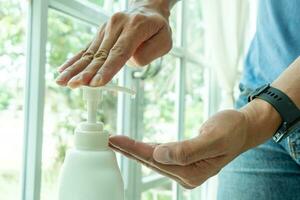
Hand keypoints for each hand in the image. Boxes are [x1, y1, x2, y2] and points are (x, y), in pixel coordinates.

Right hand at [56, 1, 171, 87]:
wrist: (147, 11)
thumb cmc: (157, 29)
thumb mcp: (164, 42)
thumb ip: (148, 54)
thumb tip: (128, 63)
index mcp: (135, 27)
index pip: (119, 52)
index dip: (107, 69)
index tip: (95, 83)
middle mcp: (116, 25)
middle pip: (100, 54)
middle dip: (86, 72)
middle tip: (73, 85)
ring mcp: (106, 28)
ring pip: (90, 52)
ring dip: (75, 68)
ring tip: (62, 81)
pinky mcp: (100, 34)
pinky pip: (86, 48)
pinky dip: (75, 60)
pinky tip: (63, 69)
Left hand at [110, 110, 251, 188]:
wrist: (243, 128)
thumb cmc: (231, 129)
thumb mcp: (214, 138)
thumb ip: (187, 150)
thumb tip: (159, 155)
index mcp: (193, 172)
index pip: (156, 159)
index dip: (134, 149)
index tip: (115, 139)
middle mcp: (186, 175)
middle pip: (151, 161)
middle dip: (128, 150)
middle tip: (108, 140)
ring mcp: (185, 169)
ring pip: (153, 159)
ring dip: (133, 150)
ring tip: (115, 142)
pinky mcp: (184, 161)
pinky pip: (160, 155)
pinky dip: (145, 149)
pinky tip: (134, 146)